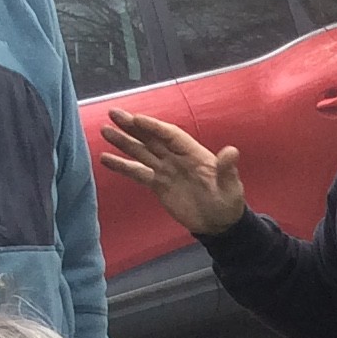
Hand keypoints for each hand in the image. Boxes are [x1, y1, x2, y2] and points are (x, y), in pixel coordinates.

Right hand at [99, 109, 246, 234]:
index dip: (154, 126)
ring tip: (104, 130)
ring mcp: (165, 170)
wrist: (219, 224)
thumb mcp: (231, 187)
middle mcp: (176, 157)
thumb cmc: (228, 203)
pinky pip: (137, 173)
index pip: (170, 135)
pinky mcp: (158, 184)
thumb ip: (227, 169)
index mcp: (193, 153)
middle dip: (133, 126)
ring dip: (123, 141)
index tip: (136, 119)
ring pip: (141, 152)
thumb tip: (232, 151)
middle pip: (151, 138)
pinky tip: (105, 158)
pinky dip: (122, 166)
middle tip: (113, 113)